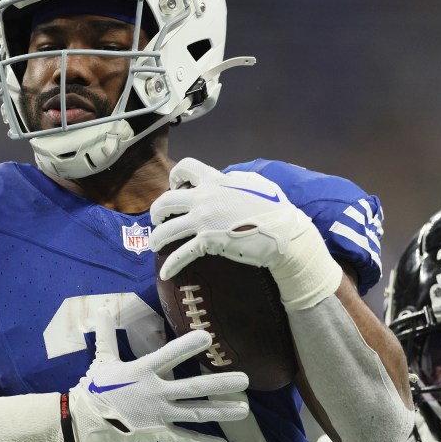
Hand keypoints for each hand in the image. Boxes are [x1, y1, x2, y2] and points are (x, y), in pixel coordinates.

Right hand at [67, 308, 249, 441]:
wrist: (85, 423)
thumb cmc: (96, 388)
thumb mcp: (102, 359)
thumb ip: (107, 334)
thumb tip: (100, 309)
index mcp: (143, 371)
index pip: (169, 355)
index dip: (187, 345)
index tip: (207, 336)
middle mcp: (156, 392)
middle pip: (193, 388)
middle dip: (220, 384)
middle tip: (245, 379)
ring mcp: (160, 415)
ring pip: (196, 413)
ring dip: (222, 411)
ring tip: (245, 409)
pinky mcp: (159, 433)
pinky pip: (185, 439)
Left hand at [149, 158, 341, 310]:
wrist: (284, 234)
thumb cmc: (276, 209)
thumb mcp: (257, 184)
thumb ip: (239, 179)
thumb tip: (230, 178)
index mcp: (217, 180)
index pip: (185, 167)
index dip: (175, 177)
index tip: (175, 187)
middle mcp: (205, 198)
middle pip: (166, 200)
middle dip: (157, 211)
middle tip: (159, 220)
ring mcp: (204, 220)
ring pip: (166, 229)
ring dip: (157, 238)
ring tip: (156, 245)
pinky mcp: (208, 242)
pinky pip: (181, 254)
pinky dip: (170, 265)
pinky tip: (166, 273)